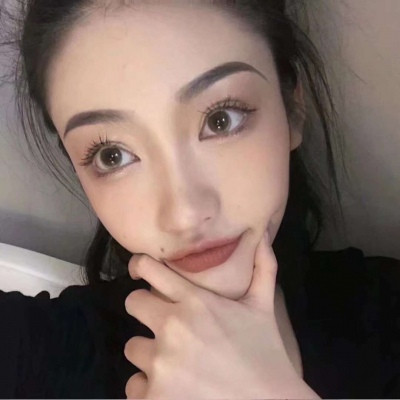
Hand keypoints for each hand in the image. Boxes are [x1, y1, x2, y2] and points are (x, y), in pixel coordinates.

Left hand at [124, 231, 318, 398]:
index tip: (140, 271)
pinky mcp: (154, 396)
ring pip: (134, 348)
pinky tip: (175, 390)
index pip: (149, 269)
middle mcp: (172, 327)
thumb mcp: (263, 307)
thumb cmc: (266, 354)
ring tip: (178, 365)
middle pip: (133, 304)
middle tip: (168, 329)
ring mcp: (160, 364)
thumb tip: (265, 234)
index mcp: (195, 301)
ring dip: (151, 355)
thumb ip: (263, 267)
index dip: (141, 267)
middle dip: (147, 313)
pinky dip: (149, 389)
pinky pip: (134, 385)